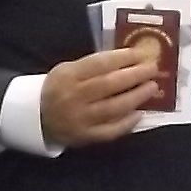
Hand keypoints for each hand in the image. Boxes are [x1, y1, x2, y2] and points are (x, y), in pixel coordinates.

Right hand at [40, 47, 160, 147]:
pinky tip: (139, 114)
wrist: (37, 117)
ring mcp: (80, 119)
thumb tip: (129, 60)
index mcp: (68, 75)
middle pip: (109, 84)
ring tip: (152, 87)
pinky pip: (110, 131)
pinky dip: (127, 123)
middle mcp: (74, 96)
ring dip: (136, 97)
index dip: (123, 58)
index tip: (141, 53)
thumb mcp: (68, 70)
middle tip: (153, 69)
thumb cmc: (59, 88)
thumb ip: (94, 66)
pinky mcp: (84, 137)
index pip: (100, 64)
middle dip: (135, 75)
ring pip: (113, 108)